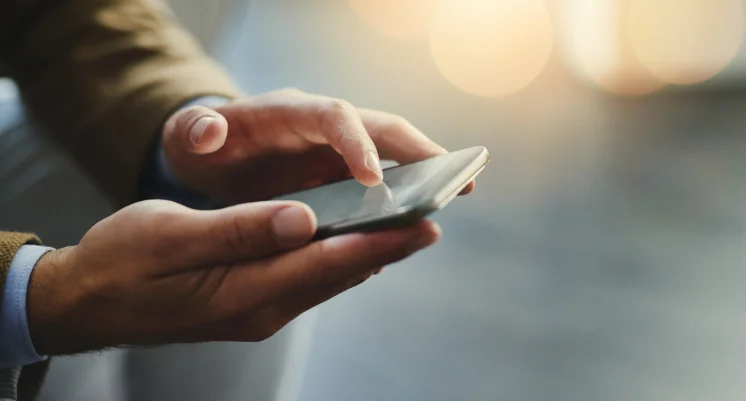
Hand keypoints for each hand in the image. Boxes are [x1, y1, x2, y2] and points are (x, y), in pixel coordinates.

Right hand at [27, 200, 438, 354]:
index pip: (327, 262)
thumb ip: (240, 230)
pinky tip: (354, 243)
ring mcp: (257, 310)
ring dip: (367, 254)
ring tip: (405, 229)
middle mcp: (261, 309)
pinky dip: (336, 259)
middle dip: (387, 248)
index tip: (422, 225)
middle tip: (431, 222)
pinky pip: (306, 280)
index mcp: (244, 292)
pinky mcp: (250, 303)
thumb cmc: (121, 262)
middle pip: (338, 273)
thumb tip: (303, 219)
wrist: (86, 302)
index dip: (378, 242)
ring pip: (326, 278)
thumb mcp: (172, 236)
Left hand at [161, 89, 474, 204]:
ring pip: (391, 159)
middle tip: (457, 180)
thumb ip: (194, 132)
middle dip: (421, 152)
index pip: (335, 117)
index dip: (358, 144)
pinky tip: (404, 238)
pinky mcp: (342, 178)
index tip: (375, 180)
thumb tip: (207, 131)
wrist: (211, 157)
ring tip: (451, 202)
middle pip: (383, 130)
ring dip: (423, 177)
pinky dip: (395, 208)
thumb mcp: (187, 137)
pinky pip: (379, 190)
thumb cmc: (200, 144)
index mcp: (291, 112)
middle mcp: (324, 127)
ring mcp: (337, 153)